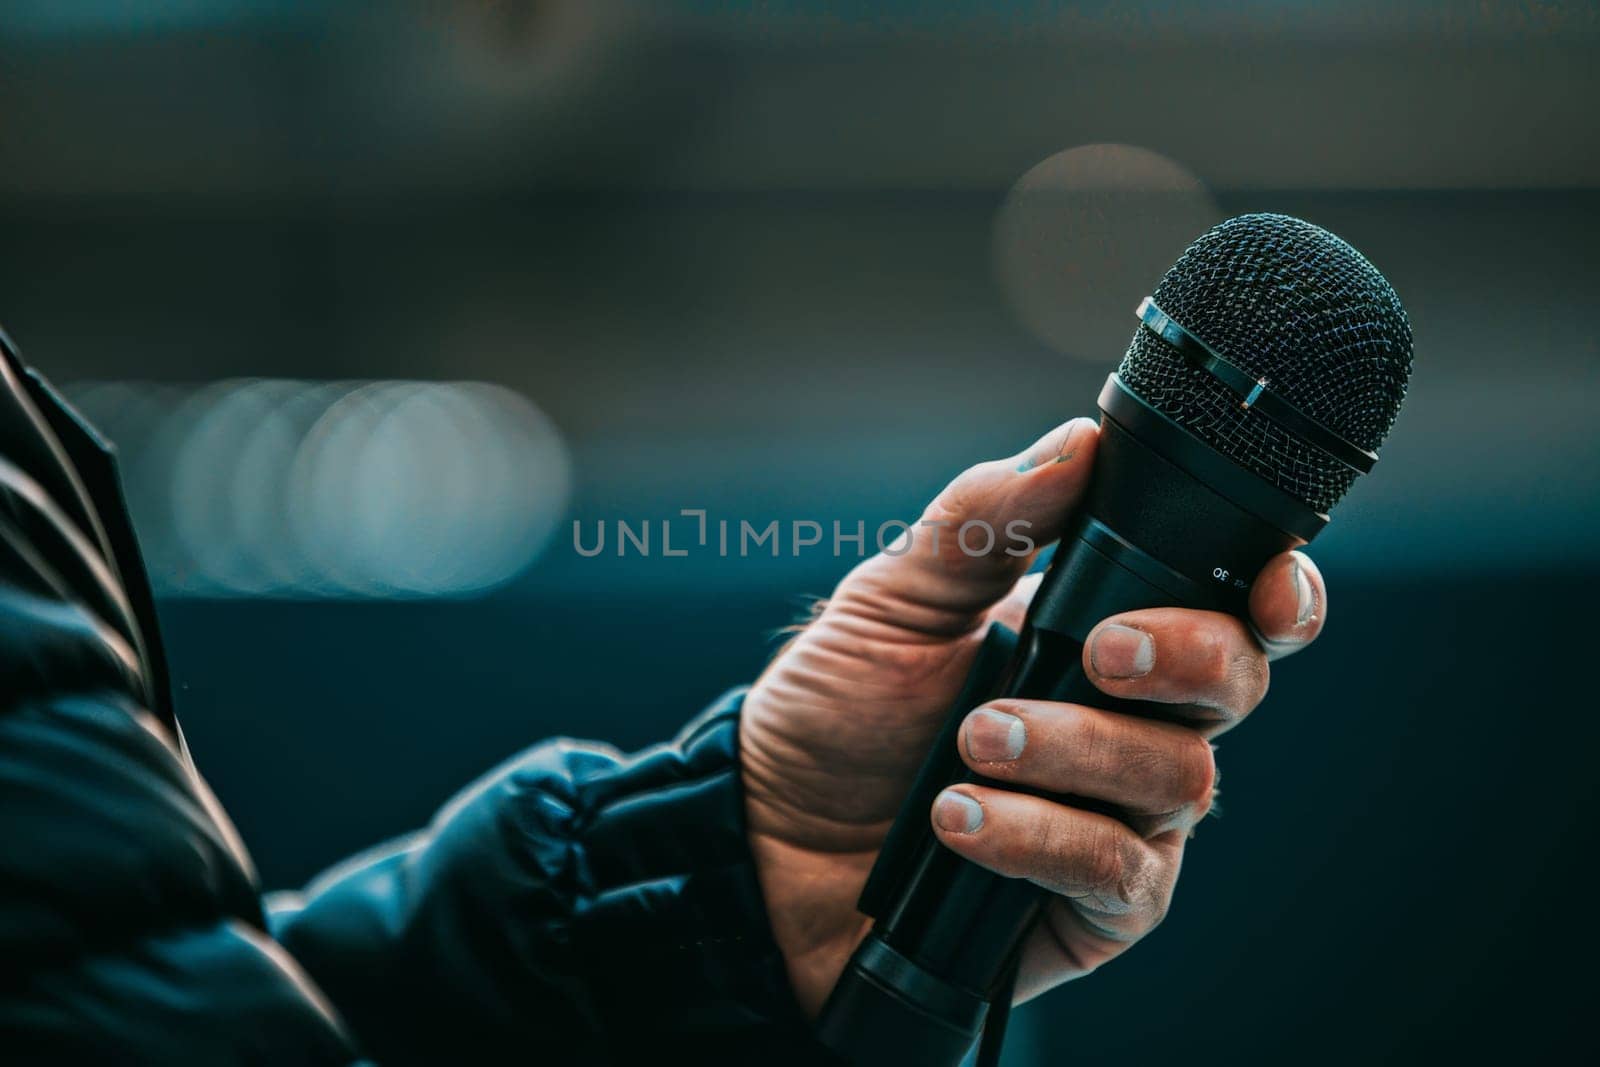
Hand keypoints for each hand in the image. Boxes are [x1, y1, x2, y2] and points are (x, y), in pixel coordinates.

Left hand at [740, 417, 1326, 1011]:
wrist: (768, 840)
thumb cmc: (839, 713)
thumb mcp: (894, 601)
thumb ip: (984, 521)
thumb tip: (1080, 440)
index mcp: (1099, 637)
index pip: (1229, 612)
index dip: (1280, 597)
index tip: (1269, 587)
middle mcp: (1128, 726)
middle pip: (1233, 687)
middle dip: (1185, 658)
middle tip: (1098, 651)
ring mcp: (1118, 818)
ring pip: (1181, 780)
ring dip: (1077, 751)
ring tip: (972, 742)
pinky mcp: (1091, 908)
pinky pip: (1118, 873)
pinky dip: (1042, 837)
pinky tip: (961, 820)